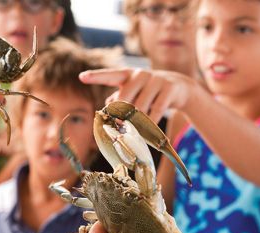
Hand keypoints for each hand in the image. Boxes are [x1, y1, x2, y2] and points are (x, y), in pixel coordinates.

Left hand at [79, 68, 202, 122]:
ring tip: (135, 130)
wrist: (178, 87)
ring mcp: (156, 80)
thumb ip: (118, 99)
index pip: (110, 75)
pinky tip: (149, 131)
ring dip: (137, 122)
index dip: (96, 76)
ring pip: (141, 107)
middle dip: (120, 115)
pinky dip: (151, 123)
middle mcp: (140, 74)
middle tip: (119, 128)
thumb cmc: (148, 91)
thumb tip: (106, 107)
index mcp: (127, 75)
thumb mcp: (133, 92)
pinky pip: (157, 111)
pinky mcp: (169, 88)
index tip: (81, 77)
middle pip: (125, 98)